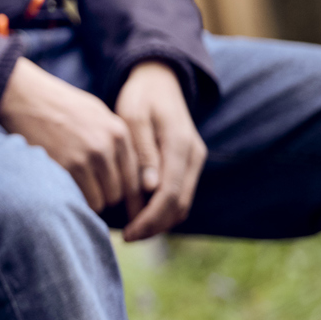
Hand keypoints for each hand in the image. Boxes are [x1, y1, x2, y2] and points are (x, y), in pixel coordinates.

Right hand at [0, 56, 139, 214]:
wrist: (24, 97)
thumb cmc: (57, 105)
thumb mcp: (96, 113)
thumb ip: (114, 138)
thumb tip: (127, 168)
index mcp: (118, 133)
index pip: (134, 177)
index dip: (124, 192)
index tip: (111, 197)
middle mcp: (106, 147)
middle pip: (118, 192)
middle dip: (105, 197)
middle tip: (89, 195)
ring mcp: (84, 159)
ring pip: (100, 200)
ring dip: (89, 202)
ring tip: (76, 194)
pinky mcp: (63, 168)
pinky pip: (79, 199)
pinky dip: (74, 201)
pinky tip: (65, 192)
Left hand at [113, 61, 205, 240]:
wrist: (159, 81)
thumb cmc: (140, 97)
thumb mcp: (133, 118)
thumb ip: (142, 153)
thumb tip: (151, 190)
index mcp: (180, 146)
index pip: (170, 195)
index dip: (149, 219)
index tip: (127, 234)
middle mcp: (193, 156)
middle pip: (179, 205)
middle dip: (154, 226)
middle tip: (126, 238)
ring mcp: (194, 160)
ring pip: (182, 202)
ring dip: (159, 221)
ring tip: (131, 231)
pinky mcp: (188, 162)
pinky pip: (179, 193)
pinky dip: (162, 209)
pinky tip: (139, 214)